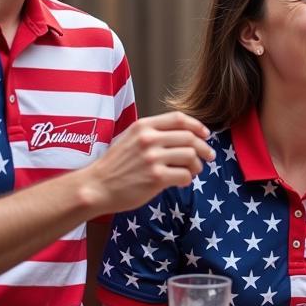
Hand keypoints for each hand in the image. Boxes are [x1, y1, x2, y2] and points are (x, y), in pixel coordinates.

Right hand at [81, 112, 214, 215]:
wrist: (96, 187)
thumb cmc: (115, 165)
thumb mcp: (130, 139)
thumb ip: (152, 133)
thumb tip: (183, 135)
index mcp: (143, 126)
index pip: (179, 118)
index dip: (197, 126)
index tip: (206, 134)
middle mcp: (149, 139)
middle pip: (190, 138)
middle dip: (204, 148)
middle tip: (209, 156)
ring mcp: (153, 158)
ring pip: (191, 156)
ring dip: (197, 165)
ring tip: (193, 171)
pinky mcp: (156, 178)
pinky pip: (185, 175)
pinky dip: (188, 179)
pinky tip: (181, 182)